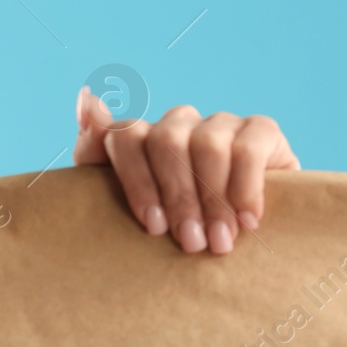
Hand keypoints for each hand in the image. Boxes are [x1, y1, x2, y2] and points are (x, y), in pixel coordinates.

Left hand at [72, 86, 300, 253]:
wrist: (244, 248)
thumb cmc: (176, 231)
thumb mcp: (129, 208)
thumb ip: (96, 152)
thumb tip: (85, 97)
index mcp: (141, 141)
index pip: (125, 136)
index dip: (137, 180)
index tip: (154, 226)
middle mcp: (178, 124)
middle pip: (166, 141)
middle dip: (178, 198)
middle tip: (192, 243)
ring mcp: (219, 124)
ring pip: (207, 143)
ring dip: (213, 200)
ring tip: (219, 242)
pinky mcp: (261, 131)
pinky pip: (248, 147)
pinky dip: (245, 187)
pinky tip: (247, 220)